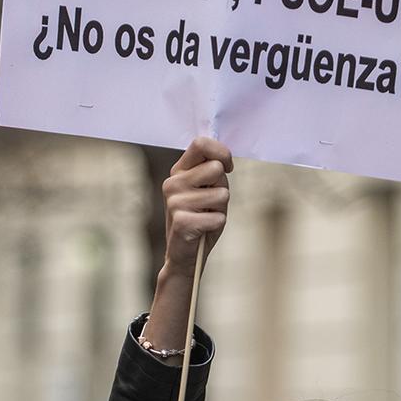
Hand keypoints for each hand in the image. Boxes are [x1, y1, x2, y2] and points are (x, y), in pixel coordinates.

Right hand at [142, 137, 232, 354]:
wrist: (186, 256)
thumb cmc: (202, 220)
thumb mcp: (208, 191)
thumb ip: (213, 173)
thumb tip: (223, 161)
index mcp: (178, 171)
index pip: (200, 144)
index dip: (221, 152)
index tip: (228, 167)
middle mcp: (173, 183)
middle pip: (215, 169)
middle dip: (222, 188)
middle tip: (211, 204)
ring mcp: (175, 202)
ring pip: (221, 194)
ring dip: (221, 209)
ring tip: (206, 217)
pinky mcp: (182, 221)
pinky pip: (219, 217)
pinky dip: (217, 224)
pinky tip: (203, 231)